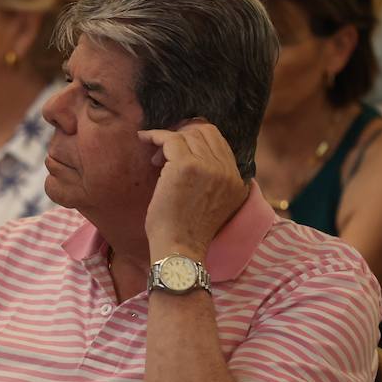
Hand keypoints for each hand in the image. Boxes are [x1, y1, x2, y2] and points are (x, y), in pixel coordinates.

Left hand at [137, 120, 246, 258]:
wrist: (180, 249)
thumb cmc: (188, 232)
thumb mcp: (216, 204)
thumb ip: (216, 180)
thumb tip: (195, 154)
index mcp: (237, 180)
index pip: (219, 141)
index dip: (196, 138)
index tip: (179, 145)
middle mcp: (227, 171)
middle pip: (204, 132)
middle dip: (182, 134)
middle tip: (165, 148)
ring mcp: (208, 167)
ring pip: (187, 134)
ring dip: (167, 140)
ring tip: (156, 158)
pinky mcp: (187, 166)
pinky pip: (170, 138)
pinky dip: (155, 136)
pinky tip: (145, 140)